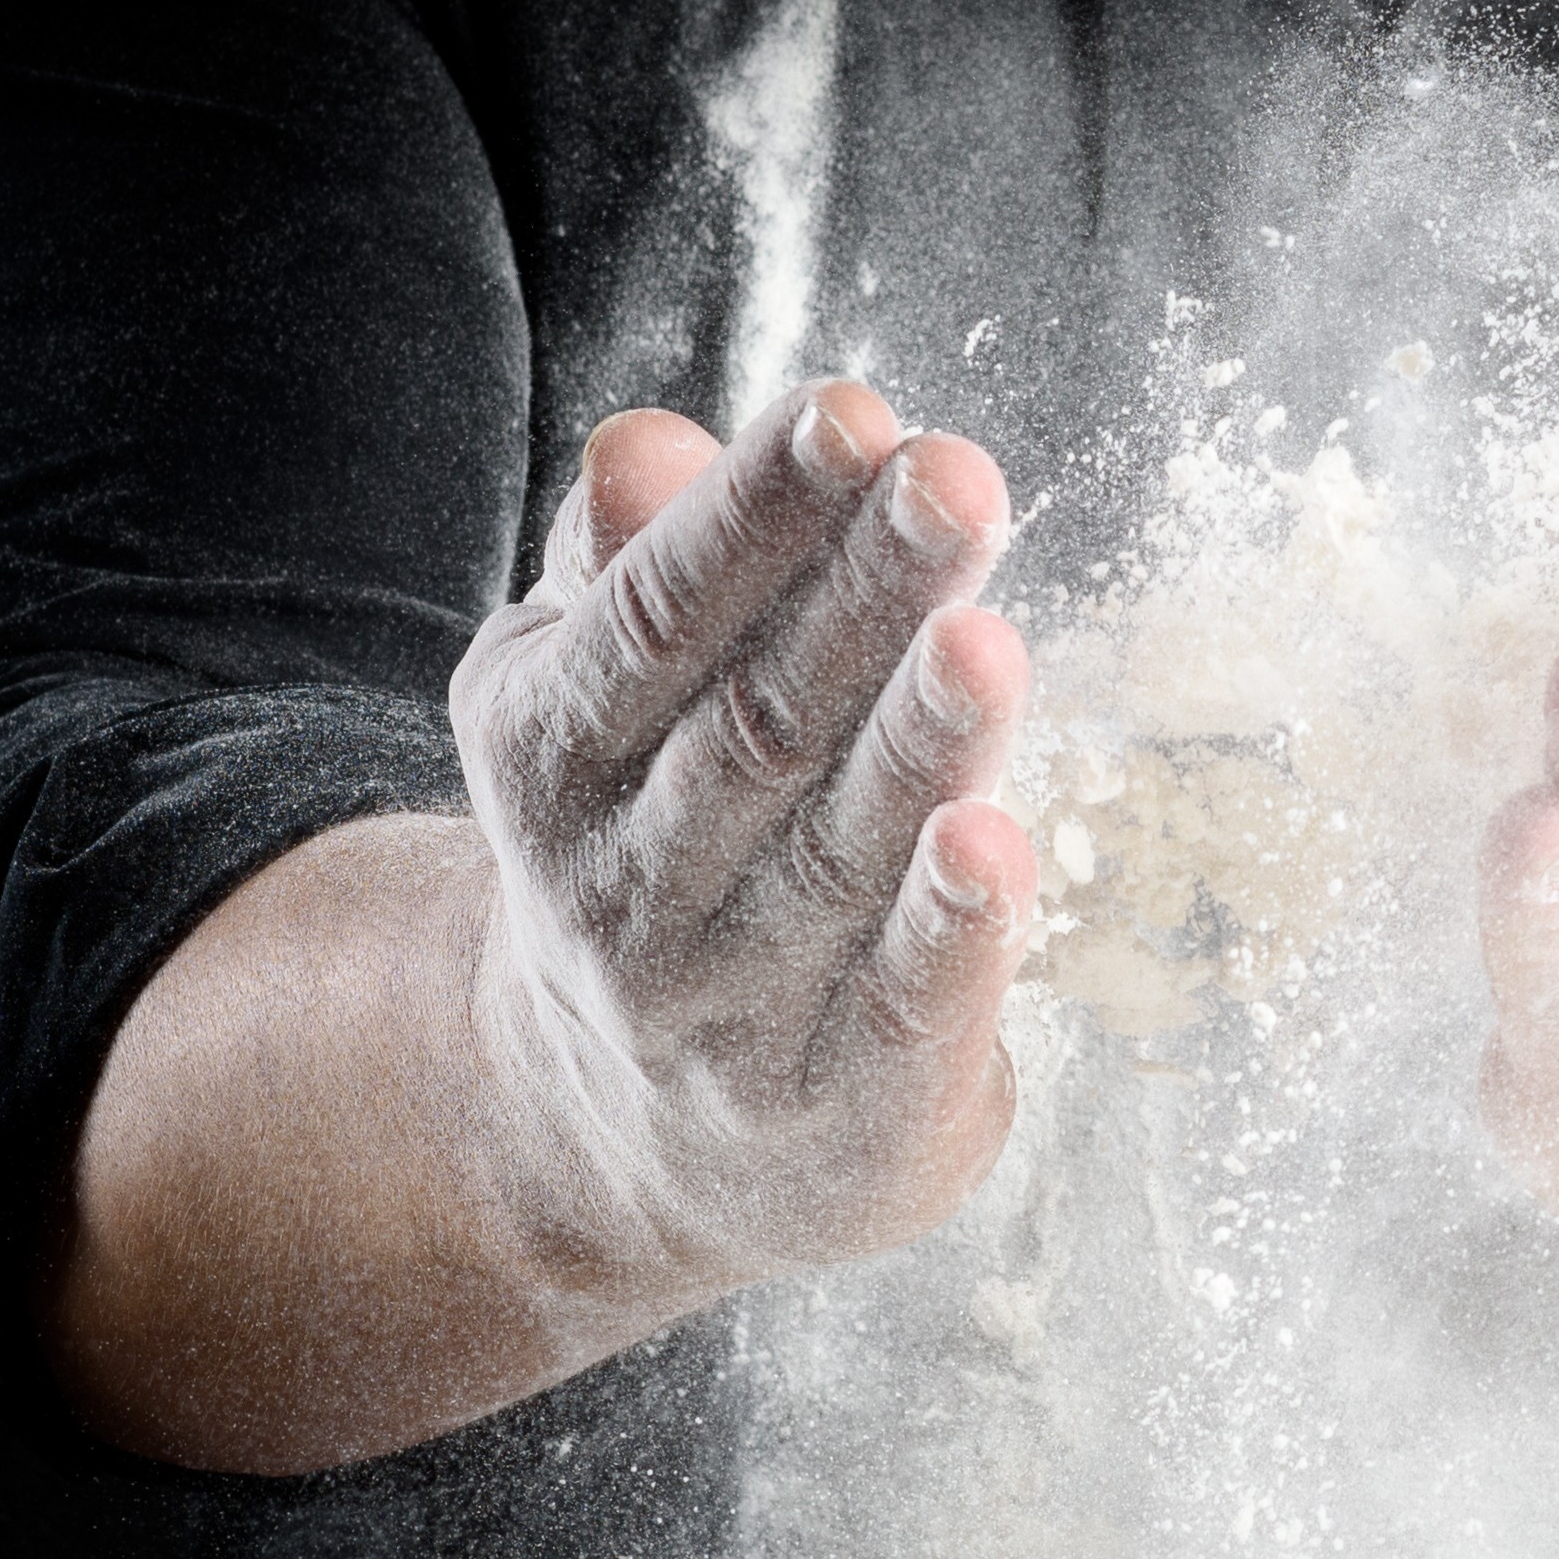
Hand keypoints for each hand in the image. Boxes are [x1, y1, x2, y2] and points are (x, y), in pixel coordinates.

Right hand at [448, 379, 1037, 1292]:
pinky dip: (951, 934)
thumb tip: (646, 441)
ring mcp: (735, 1009)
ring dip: (917, 746)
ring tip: (984, 640)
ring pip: (836, 858)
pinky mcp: (847, 1108)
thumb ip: (634, 567)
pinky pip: (903, 1013)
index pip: (660, 618)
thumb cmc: (653, 839)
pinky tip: (1003, 848)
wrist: (617, 1147)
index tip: (852, 411)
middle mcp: (629, 886)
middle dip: (862, 594)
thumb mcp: (599, 699)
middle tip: (956, 479)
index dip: (754, 516)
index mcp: (556, 752)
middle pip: (761, 722)